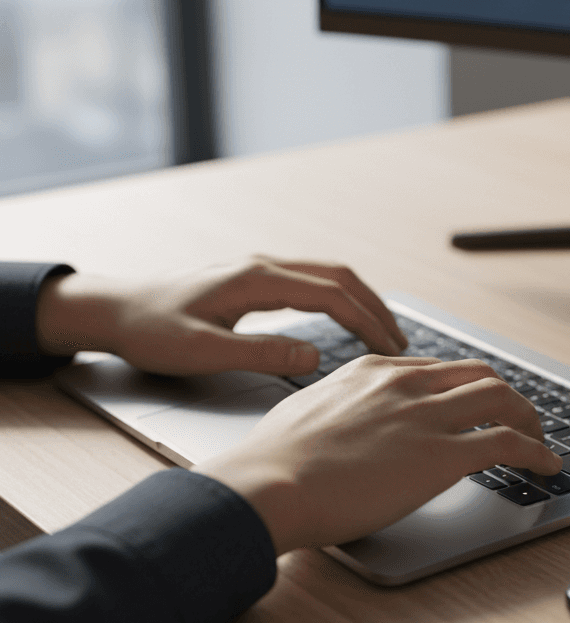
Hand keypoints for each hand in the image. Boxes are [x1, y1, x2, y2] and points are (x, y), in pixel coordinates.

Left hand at [35, 256, 407, 375]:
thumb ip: (260, 354)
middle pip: (339, 276)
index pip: (330, 294)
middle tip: (400, 341)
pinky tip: (347, 318)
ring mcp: (261, 269)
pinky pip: (313, 280)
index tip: (388, 349)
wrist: (116, 309)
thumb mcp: (202, 352)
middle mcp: (264, 266)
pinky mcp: (255, 279)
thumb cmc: (152, 331)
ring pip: (329, 275)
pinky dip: (342, 297)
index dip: (366, 321)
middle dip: (376, 307)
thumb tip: (314, 356)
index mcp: (256, 280)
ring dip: (362, 300)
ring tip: (384, 331)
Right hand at [196, 355, 560, 553]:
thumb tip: (343, 425)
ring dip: (529, 420)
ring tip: (540, 441)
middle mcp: (405, 384)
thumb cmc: (274, 461)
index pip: (437, 369)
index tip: (474, 404)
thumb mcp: (307, 413)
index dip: (464, 388)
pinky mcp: (442, 454)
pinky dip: (536, 452)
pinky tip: (546, 465)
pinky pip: (507, 443)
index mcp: (372, 371)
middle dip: (506, 396)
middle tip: (518, 418)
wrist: (269, 485)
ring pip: (502, 399)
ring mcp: (426, 416)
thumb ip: (338, 410)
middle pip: (479, 374)